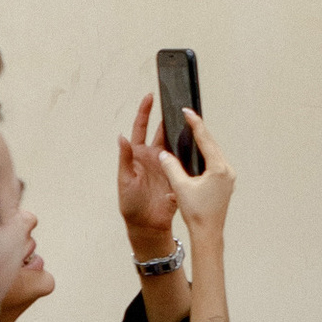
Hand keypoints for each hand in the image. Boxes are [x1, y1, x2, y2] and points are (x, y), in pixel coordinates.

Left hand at [117, 97, 180, 245]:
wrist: (147, 224)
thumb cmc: (130, 203)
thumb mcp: (125, 180)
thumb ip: (125, 159)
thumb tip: (121, 137)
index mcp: (138, 154)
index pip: (140, 127)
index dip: (145, 112)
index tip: (150, 97)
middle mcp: (154, 156)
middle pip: (163, 132)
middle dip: (170, 118)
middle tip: (178, 104)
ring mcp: (167, 165)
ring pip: (177, 144)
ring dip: (183, 133)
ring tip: (191, 120)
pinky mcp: (179, 175)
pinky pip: (186, 161)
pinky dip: (193, 152)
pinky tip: (200, 144)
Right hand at [149, 103, 235, 243]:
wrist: (208, 233)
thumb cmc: (196, 212)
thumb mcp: (180, 187)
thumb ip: (171, 167)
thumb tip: (163, 153)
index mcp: (218, 168)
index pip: (205, 140)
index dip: (195, 124)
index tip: (187, 111)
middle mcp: (227, 170)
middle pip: (212, 144)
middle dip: (200, 130)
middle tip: (188, 117)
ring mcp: (229, 177)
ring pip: (215, 153)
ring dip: (204, 142)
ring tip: (192, 131)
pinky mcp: (226, 183)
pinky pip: (216, 162)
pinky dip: (207, 154)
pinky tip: (199, 152)